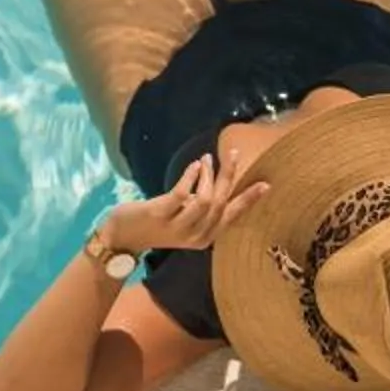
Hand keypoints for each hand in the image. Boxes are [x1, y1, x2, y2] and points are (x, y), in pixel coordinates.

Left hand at [105, 153, 269, 255]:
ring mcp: (177, 227)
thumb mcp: (185, 219)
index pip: (232, 215)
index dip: (249, 199)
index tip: (266, 184)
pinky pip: (182, 193)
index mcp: (205, 237)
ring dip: (207, 174)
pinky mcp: (160, 215)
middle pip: (220, 202)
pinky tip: (193, 166)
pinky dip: (191, 176)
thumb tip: (221, 181)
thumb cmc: (157, 223)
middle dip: (228, 175)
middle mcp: (195, 235)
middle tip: (232, 153)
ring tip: (205, 159)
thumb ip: (203, 207)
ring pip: (205, 199)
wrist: (124, 236)